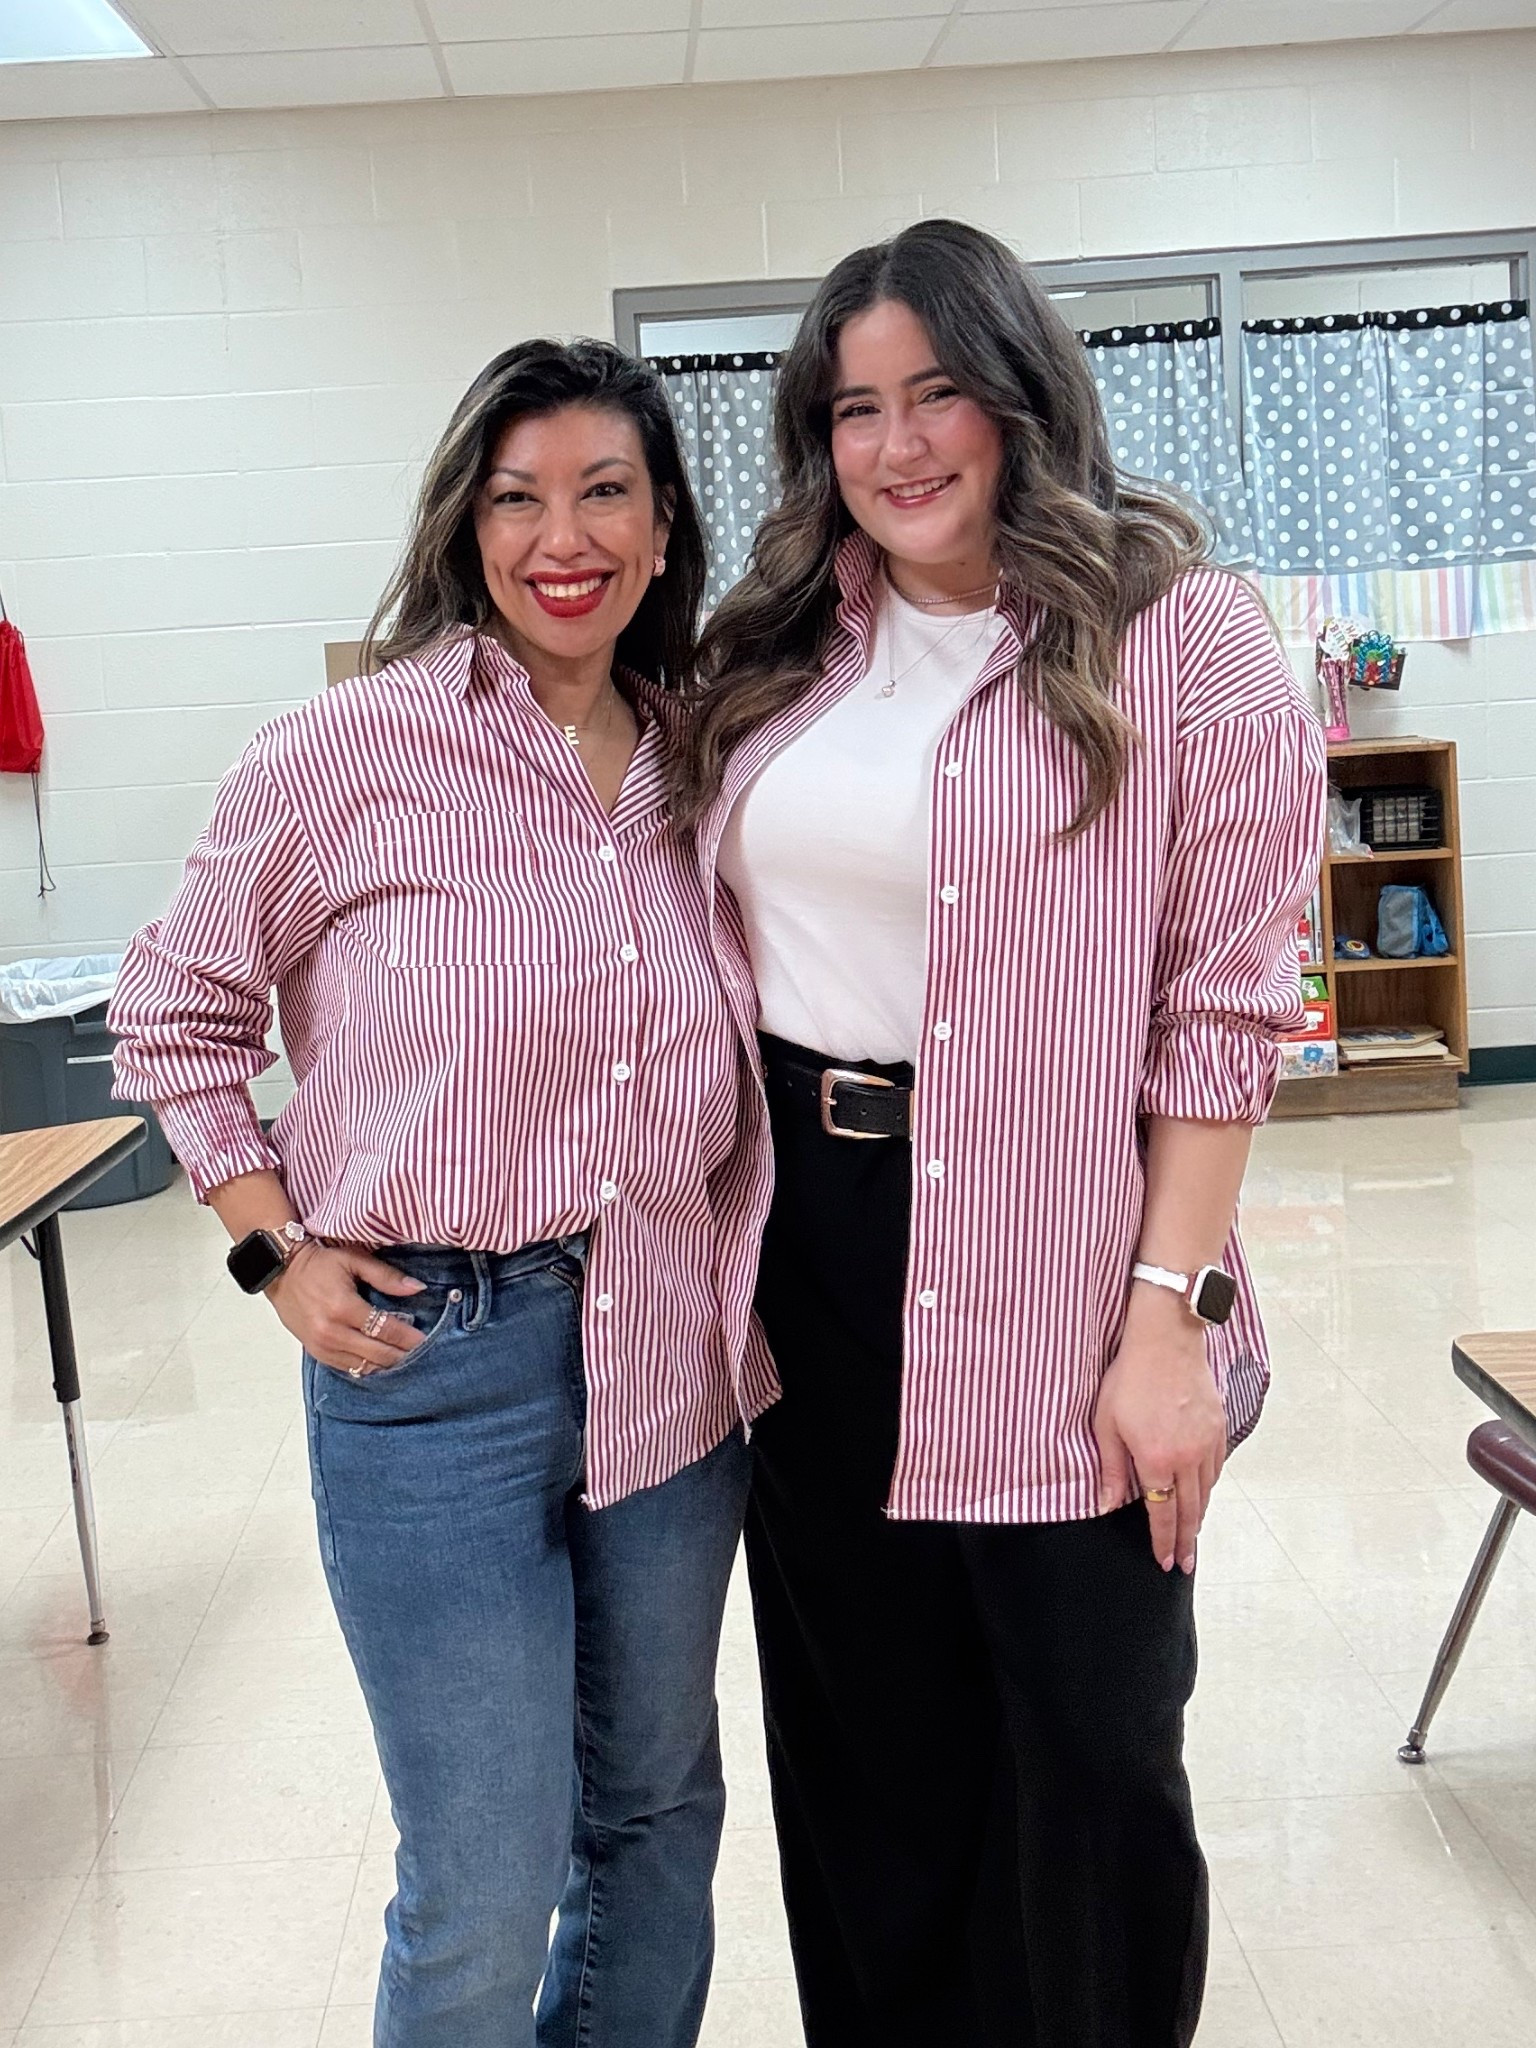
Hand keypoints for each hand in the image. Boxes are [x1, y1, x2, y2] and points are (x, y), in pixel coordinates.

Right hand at [267, 1242, 427, 1375]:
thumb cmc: (319, 1264)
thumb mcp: (354, 1260)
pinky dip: (367, 1366)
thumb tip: (417, 1288)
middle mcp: (332, 1332)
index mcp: (343, 1307)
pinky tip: (381, 1361)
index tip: (425, 1339)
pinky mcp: (316, 1353)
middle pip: (377, 1353)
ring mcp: (322, 1346)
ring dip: (387, 1363)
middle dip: (402, 1354)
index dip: (408, 1337)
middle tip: (422, 1352)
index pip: (385, 1329)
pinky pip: (348, 1368)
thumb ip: (386, 1276)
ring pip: (364, 1366)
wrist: (281, 1272)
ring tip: (405, 1357)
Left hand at [1093, 1285, 1227, 1574]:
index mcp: (1156, 1460)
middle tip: (1185, 1565)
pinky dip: (1209, 1487)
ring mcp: (1206, 1443)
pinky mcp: (1218, 1428)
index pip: (1162, 1513)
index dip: (1164, 1541)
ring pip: (1206, 1492)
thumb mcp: (1106, 1423)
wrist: (1166, 1340)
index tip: (1166, 1562)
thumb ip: (1109, 1469)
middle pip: (1190, 1511)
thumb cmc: (1129, 1377)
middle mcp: (1187, 1458)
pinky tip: (1203, 1494)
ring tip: (1193, 1536)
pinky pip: (1216, 1468)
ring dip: (1200, 1517)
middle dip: (1186, 1542)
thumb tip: (1106, 1506)